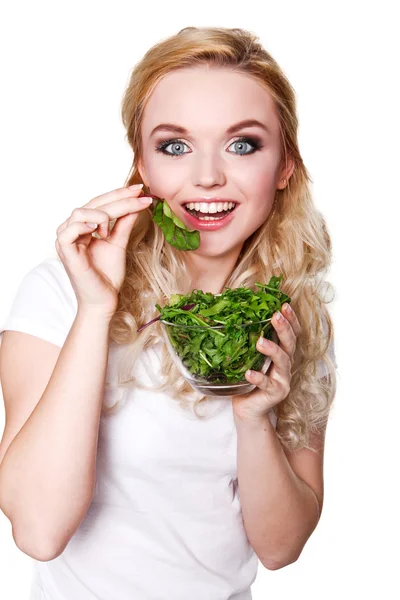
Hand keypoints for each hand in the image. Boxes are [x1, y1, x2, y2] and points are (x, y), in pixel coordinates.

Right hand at [55, 184, 152, 317]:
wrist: (104, 300)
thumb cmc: (108, 275)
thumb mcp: (119, 243)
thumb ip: (124, 223)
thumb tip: (136, 203)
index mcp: (83, 227)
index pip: (99, 204)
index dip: (119, 195)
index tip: (140, 190)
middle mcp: (71, 230)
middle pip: (92, 204)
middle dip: (118, 197)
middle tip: (140, 194)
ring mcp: (65, 239)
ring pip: (81, 211)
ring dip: (103, 213)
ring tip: (113, 226)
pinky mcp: (63, 249)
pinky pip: (70, 228)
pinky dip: (87, 223)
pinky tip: (101, 229)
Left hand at [232, 303, 300, 422]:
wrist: (248, 408)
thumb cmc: (248, 379)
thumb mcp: (249, 356)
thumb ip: (248, 341)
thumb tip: (234, 315)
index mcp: (282, 353)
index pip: (292, 333)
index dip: (291, 319)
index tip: (284, 305)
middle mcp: (286, 364)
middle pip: (290, 343)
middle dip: (284, 328)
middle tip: (275, 316)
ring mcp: (283, 379)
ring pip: (282, 362)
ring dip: (272, 350)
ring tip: (260, 342)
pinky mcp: (275, 393)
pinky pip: (267, 384)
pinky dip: (258, 378)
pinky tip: (249, 373)